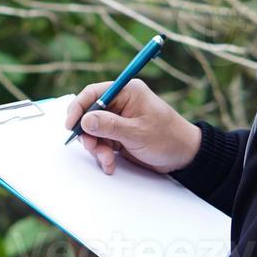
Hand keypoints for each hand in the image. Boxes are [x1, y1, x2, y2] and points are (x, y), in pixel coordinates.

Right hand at [62, 78, 202, 174]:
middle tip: (93, 148)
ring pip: (94, 132)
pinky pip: (101, 143)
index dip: (78, 108)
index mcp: (127, 92)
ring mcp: (119, 121)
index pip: (93, 93)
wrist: (184, 157)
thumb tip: (85, 120)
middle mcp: (121, 104)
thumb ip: (110, 126)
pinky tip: (110, 164)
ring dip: (97, 148)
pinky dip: (103, 155)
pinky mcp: (119, 136)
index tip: (71, 125)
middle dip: (88, 134)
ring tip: (107, 160)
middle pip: (90, 114)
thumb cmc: (168, 138)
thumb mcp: (137, 132)